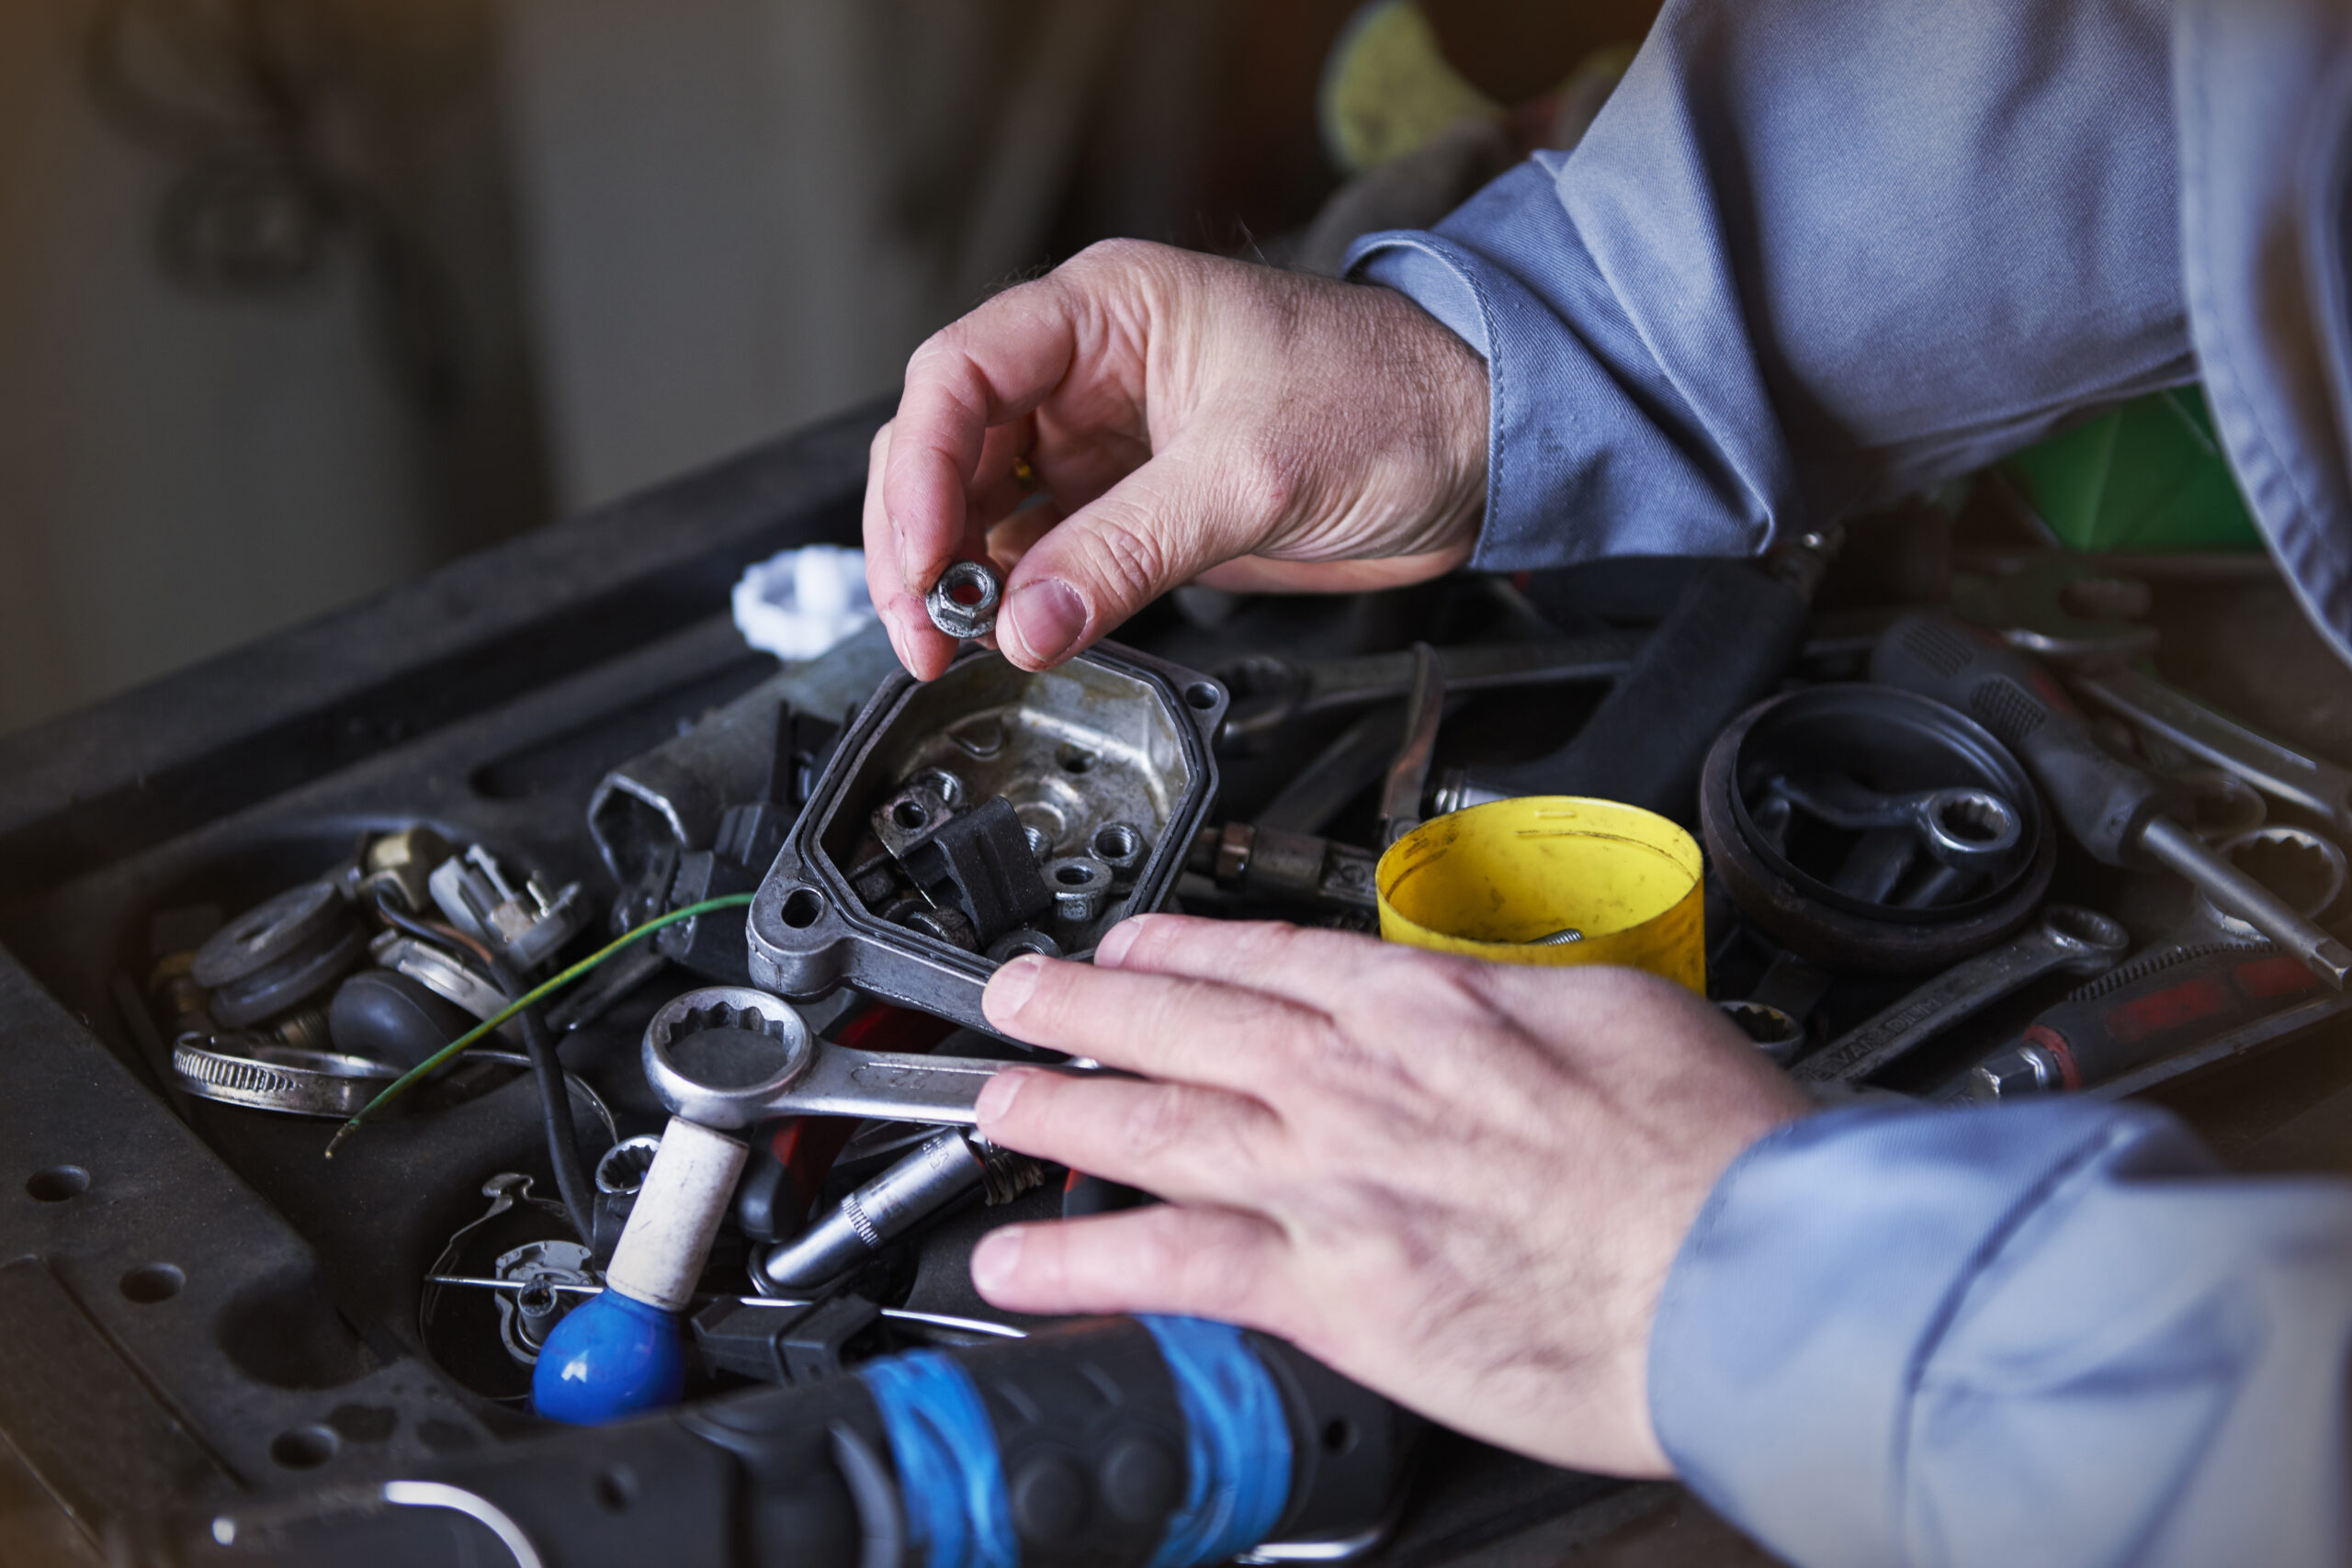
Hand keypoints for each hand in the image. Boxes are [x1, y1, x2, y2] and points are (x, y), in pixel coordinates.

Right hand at [864, 240, 1489, 678]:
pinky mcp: (1139, 505)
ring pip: (988, 505)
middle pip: (953, 445)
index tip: (921, 561)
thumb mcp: (1248, 477)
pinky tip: (1013, 636)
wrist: (1481, 449)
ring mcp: (1109, 441)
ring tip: (956, 645)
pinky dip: (1020, 597)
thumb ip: (1126, 554)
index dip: (921, 471)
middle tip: (923, 629)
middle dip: (922, 538)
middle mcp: (1092, 370)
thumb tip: (1026, 625)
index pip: (961, 376)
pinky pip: (1047, 551)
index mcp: (1107, 311)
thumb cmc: (1393, 402)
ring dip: (962, 578)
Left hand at [965, 915, 1810, 1475]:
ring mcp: (1335, 1181)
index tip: (1136, 939)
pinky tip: (1015, 1270)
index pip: (1273, 957)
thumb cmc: (1710, 1155)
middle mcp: (1360, 1079)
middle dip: (1086, 1000)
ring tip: (990, 1101)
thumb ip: (1513, 1002)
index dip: (1184, 946)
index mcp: (1430, 1005)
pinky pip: (1175, 1267)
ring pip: (1156, 1123)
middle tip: (1014, 990)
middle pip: (1187, 1019)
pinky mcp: (1335, 1292)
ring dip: (1057, 1108)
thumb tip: (1473, 999)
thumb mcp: (1617, 1012)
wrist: (1749, 1277)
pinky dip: (1082, 1265)